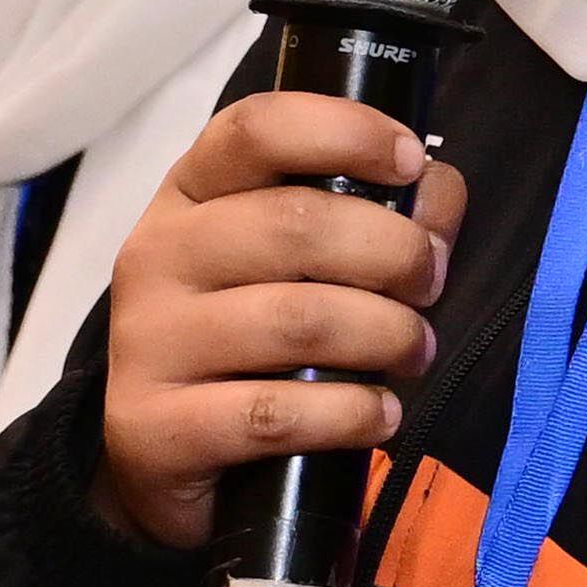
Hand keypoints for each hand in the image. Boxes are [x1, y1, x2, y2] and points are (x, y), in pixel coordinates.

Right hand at [94, 93, 465, 551]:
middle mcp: (158, 254)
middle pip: (294, 223)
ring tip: (414, 354)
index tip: (410, 162)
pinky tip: (380, 415)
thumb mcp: (299, 266)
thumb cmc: (247, 344)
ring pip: (297, 320)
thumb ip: (378, 217)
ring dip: (386, 336)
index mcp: (189, 193)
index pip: (256, 129)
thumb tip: (438, 189)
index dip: (345, 132)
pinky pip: (277, 413)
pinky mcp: (154, 426)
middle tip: (428, 286)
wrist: (161, 457)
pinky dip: (351, 414)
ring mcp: (148, 341)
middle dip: (393, 252)